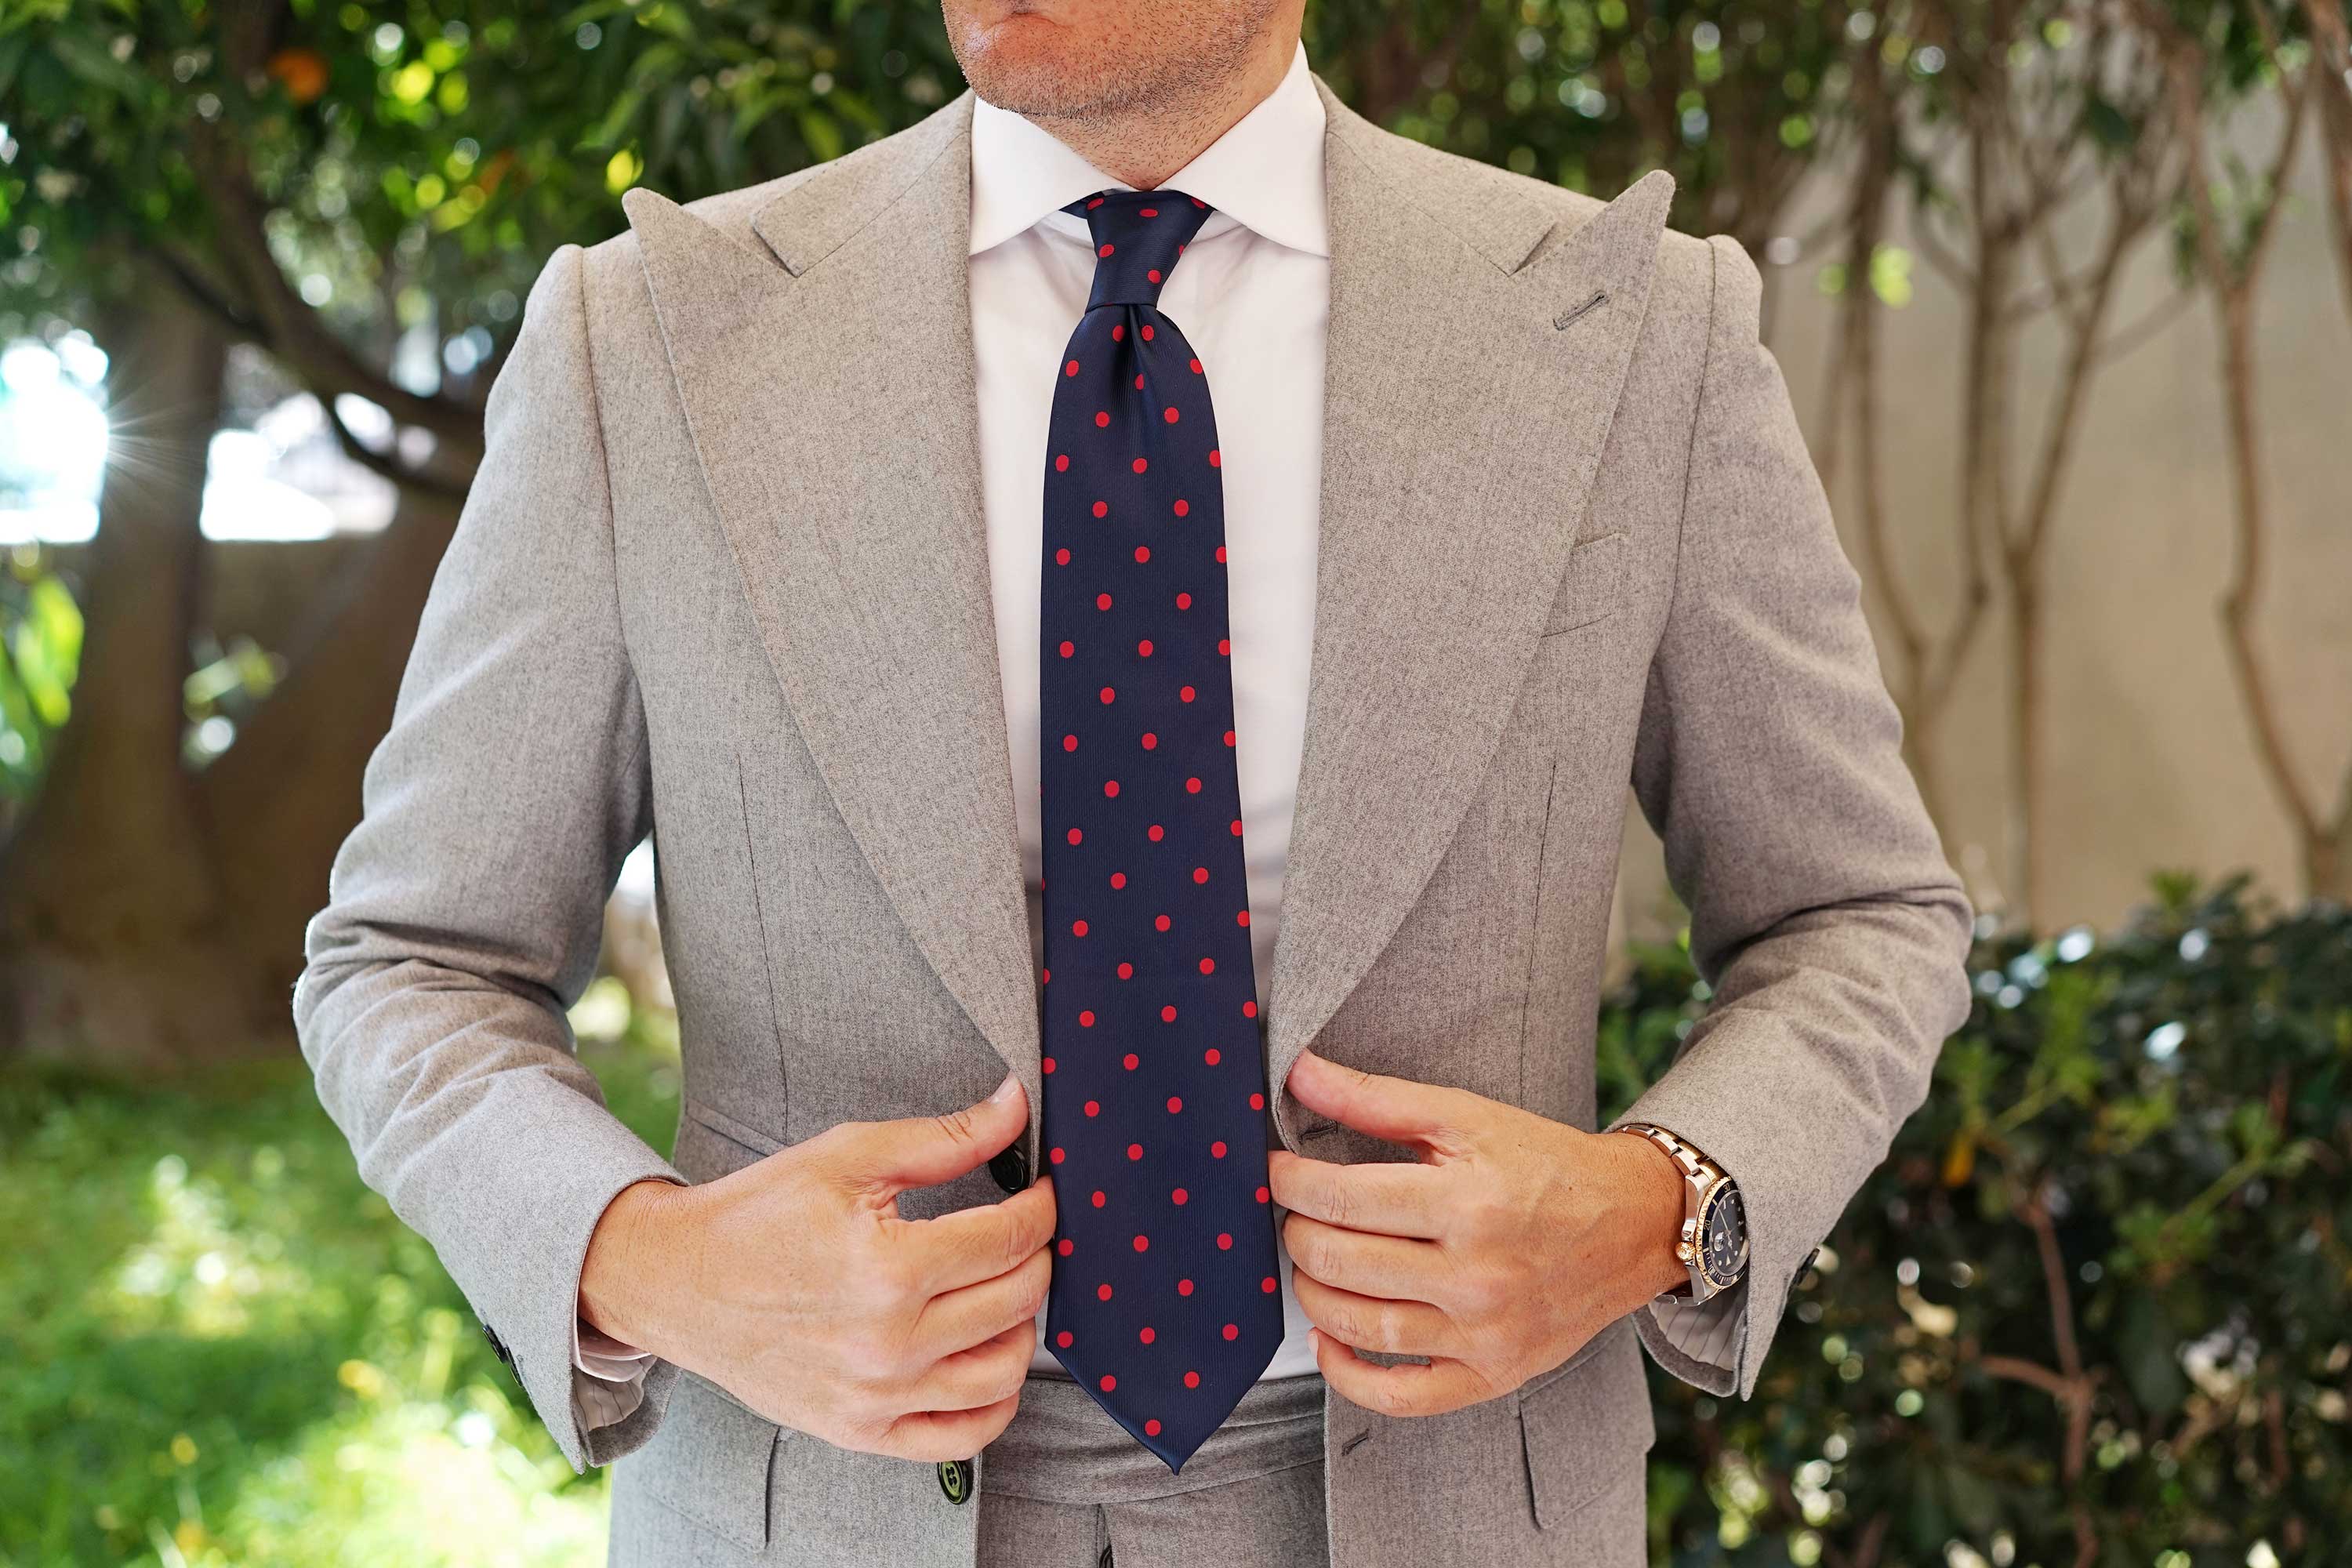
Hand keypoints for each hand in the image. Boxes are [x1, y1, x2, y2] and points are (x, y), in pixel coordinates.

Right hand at [579, 1073, 1053, 1459]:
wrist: (678, 1283)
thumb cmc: (759, 1214)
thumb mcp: (848, 1156)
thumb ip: (943, 1137)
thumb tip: (1016, 1107)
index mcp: (888, 1268)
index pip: (1010, 1238)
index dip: (1042, 1207)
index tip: (1042, 1190)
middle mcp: (889, 1344)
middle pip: (1017, 1300)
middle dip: (1037, 1255)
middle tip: (1023, 1231)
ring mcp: (877, 1398)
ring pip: (1003, 1372)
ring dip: (1024, 1326)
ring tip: (1005, 1289)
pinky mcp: (861, 1432)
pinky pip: (962, 1438)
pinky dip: (995, 1403)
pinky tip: (988, 1358)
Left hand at [1267, 1049, 1689, 1417]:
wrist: (1634, 1225)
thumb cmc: (1546, 1166)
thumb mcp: (1466, 1116)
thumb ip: (1376, 1098)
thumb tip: (1298, 1074)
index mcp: (1467, 1201)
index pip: (1341, 1198)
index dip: (1290, 1181)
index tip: (1277, 1169)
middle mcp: (1477, 1273)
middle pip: (1342, 1261)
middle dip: (1298, 1232)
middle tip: (1296, 1213)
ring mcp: (1486, 1332)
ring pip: (1361, 1326)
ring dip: (1312, 1293)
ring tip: (1311, 1263)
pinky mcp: (1495, 1374)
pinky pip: (1403, 1396)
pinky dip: (1349, 1377)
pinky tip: (1328, 1341)